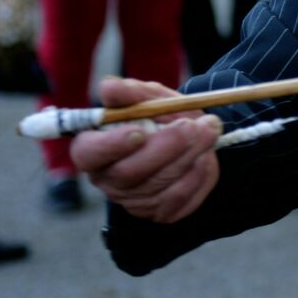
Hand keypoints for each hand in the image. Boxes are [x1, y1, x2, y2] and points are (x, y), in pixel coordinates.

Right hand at [71, 78, 221, 223]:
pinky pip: (179, 197)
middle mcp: (109, 178)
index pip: (88, 153)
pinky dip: (198, 173)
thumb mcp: (151, 98)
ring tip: (208, 130)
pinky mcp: (159, 211)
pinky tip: (205, 156)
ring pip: (158, 183)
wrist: (194, 139)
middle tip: (191, 125)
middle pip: (128, 172)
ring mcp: (133, 199)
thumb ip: (132, 93)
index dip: (111, 145)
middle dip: (164, 147)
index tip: (140, 131)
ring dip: (189, 154)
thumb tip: (109, 86)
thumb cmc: (163, 117)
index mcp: (96, 148)